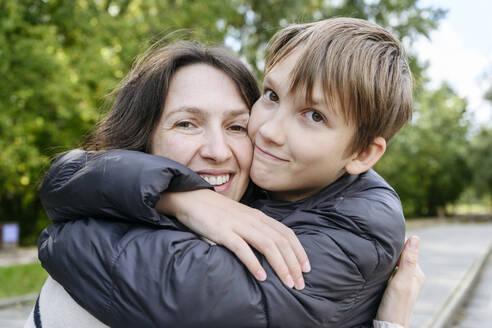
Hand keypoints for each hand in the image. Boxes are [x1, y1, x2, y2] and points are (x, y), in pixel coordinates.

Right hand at [157, 189, 310, 289]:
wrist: (192, 199)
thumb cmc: (218, 212)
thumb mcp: (242, 218)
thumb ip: (256, 229)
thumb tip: (272, 248)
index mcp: (259, 217)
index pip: (287, 233)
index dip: (299, 251)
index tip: (306, 268)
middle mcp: (253, 220)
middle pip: (281, 242)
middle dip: (294, 264)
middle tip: (300, 283)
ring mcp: (238, 225)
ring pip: (267, 245)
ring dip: (280, 266)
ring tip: (287, 282)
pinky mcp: (223, 232)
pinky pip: (242, 248)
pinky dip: (254, 263)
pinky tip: (261, 277)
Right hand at [376, 236, 424, 327]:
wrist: (388, 325)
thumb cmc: (395, 305)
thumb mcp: (401, 280)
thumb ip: (408, 260)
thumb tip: (415, 237)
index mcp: (417, 273)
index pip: (407, 250)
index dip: (396, 244)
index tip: (383, 241)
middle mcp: (412, 277)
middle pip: (401, 257)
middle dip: (390, 252)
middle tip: (377, 249)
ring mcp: (404, 283)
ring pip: (395, 264)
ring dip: (386, 261)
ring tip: (376, 259)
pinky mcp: (395, 288)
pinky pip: (390, 272)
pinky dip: (384, 268)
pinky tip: (378, 270)